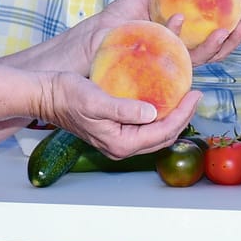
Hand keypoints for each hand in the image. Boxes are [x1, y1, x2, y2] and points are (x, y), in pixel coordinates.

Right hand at [34, 70, 201, 159]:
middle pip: (163, 137)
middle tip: (195, 94)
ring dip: (172, 117)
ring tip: (184, 97)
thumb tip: (153, 113)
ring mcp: (117, 140)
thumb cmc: (66, 95)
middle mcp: (121, 147)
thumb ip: (124, 109)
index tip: (195, 93)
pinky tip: (162, 100)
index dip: (183, 114)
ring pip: (155, 134)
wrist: (44, 94)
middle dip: (183, 117)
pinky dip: (158, 116)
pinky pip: (144, 128)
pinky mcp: (113, 131)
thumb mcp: (96, 99)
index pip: (162, 132)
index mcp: (120, 143)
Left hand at [99, 0, 240, 67]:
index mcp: (182, 38)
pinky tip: (178, 17)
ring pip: (199, 58)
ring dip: (217, 45)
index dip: (234, 23)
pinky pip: (168, 50)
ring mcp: (167, 61)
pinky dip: (175, 33)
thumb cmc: (119, 18)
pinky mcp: (152, 64)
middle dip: (235, 36)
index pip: (214, 35)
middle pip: (215, 49)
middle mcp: (178, 53)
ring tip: (228, 28)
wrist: (94, 37)